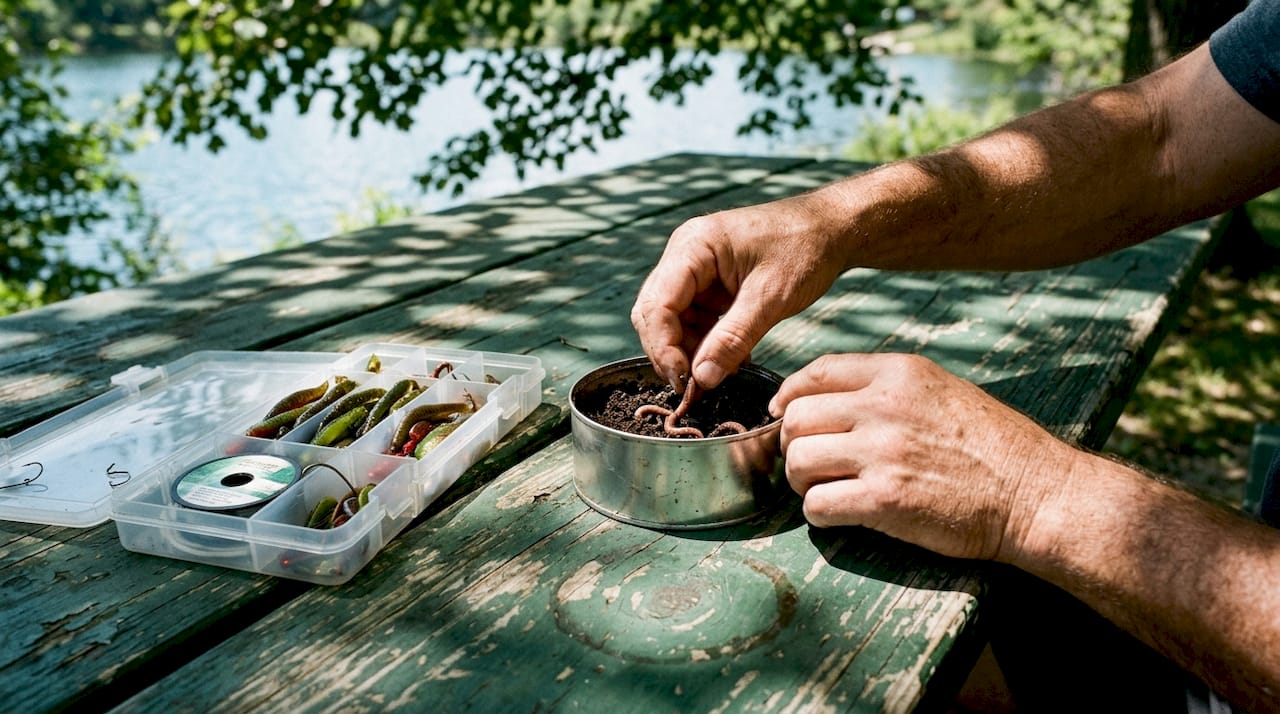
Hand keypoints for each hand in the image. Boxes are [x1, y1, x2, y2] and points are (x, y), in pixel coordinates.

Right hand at [631, 196, 847, 390]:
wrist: (832, 229)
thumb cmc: (805, 249)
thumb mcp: (770, 298)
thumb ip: (733, 339)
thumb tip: (701, 379)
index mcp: (693, 246)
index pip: (657, 304)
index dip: (663, 347)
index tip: (684, 381)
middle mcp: (685, 254)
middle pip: (655, 313)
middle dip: (671, 352)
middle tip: (694, 386)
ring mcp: (695, 269)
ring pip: (672, 321)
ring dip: (689, 351)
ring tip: (718, 374)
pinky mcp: (709, 283)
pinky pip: (694, 319)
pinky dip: (705, 343)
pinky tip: (728, 360)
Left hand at [771, 353, 1077, 561]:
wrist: (1037, 494)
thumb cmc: (995, 448)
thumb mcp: (943, 391)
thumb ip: (889, 389)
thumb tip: (832, 400)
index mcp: (900, 374)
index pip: (817, 371)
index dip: (789, 396)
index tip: (782, 415)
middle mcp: (885, 406)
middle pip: (797, 417)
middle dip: (792, 444)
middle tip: (810, 463)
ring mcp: (883, 453)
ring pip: (797, 460)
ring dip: (801, 481)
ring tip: (824, 489)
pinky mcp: (884, 500)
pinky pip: (816, 505)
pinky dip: (819, 514)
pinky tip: (839, 514)